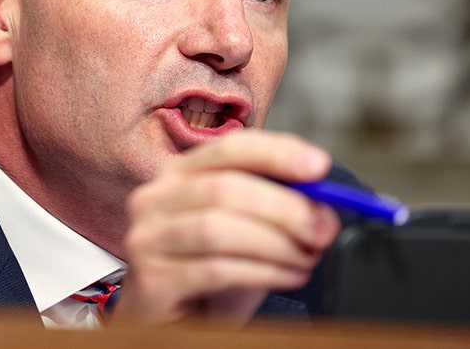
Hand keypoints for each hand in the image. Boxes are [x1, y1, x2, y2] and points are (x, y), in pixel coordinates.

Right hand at [112, 130, 340, 324]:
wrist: (173, 321)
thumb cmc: (209, 269)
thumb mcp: (243, 230)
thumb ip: (272, 209)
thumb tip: (321, 204)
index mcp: (178, 175)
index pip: (228, 149)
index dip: (276, 153)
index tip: (319, 166)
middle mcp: (154, 199)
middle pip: (224, 189)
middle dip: (284, 208)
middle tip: (322, 229)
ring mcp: (147, 238)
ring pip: (217, 228)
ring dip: (275, 243)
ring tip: (306, 259)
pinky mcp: (150, 279)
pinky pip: (215, 270)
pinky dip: (262, 272)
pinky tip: (287, 276)